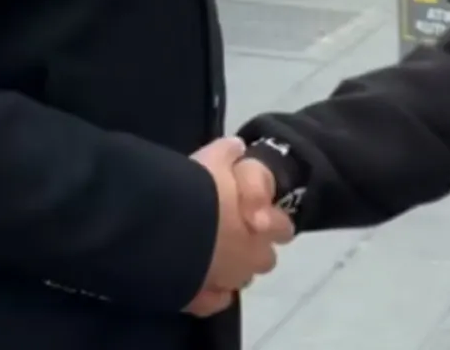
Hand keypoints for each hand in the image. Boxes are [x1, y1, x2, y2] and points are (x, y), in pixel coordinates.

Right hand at [183, 139, 292, 317]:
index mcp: (264, 226)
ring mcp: (228, 283)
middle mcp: (252, 259)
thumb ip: (229, 153)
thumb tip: (237, 147)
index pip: (283, 227)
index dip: (274, 220)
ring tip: (211, 252)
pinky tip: (199, 280)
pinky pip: (213, 301)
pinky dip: (209, 293)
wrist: (166, 226)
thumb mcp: (214, 157)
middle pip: (264, 258)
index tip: (263, 215)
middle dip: (254, 248)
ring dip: (232, 269)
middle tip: (234, 232)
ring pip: (239, 280)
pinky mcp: (202, 301)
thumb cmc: (198, 190)